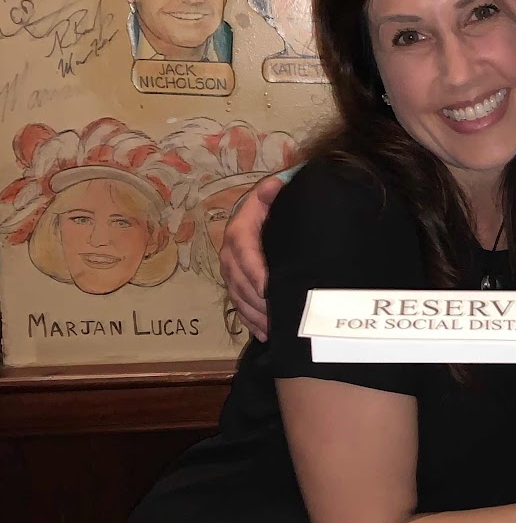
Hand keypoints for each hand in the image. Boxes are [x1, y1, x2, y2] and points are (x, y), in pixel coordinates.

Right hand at [218, 175, 283, 342]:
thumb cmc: (276, 205)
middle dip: (256, 301)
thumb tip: (272, 187)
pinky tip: (264, 335)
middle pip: (238, 280)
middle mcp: (231, 252)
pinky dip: (250, 322)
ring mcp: (232, 271)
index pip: (243, 251)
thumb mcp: (275, 195)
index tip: (268, 289)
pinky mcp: (237, 284)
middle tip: (277, 316)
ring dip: (254, 315)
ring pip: (238, 296)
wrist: (271, 212)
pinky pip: (239, 306)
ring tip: (273, 329)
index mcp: (239, 229)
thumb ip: (273, 193)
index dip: (254, 271)